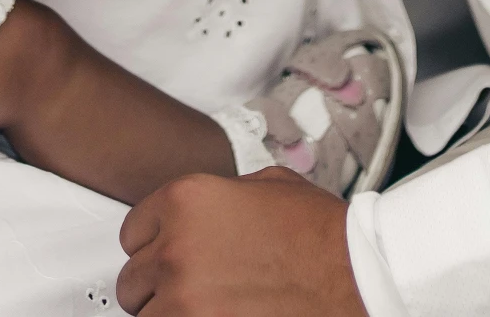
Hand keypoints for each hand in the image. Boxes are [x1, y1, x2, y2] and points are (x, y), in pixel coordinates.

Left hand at [117, 171, 362, 316]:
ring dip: (171, 316)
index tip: (172, 259)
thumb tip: (201, 214)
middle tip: (196, 291)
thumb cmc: (321, 235)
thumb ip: (220, 196)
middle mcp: (176, 248)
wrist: (357, 277)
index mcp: (186, 199)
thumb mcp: (266, 186)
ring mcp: (185, 300)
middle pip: (134, 282)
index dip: (156, 247)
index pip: (133, 233)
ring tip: (210, 309)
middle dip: (160, 287)